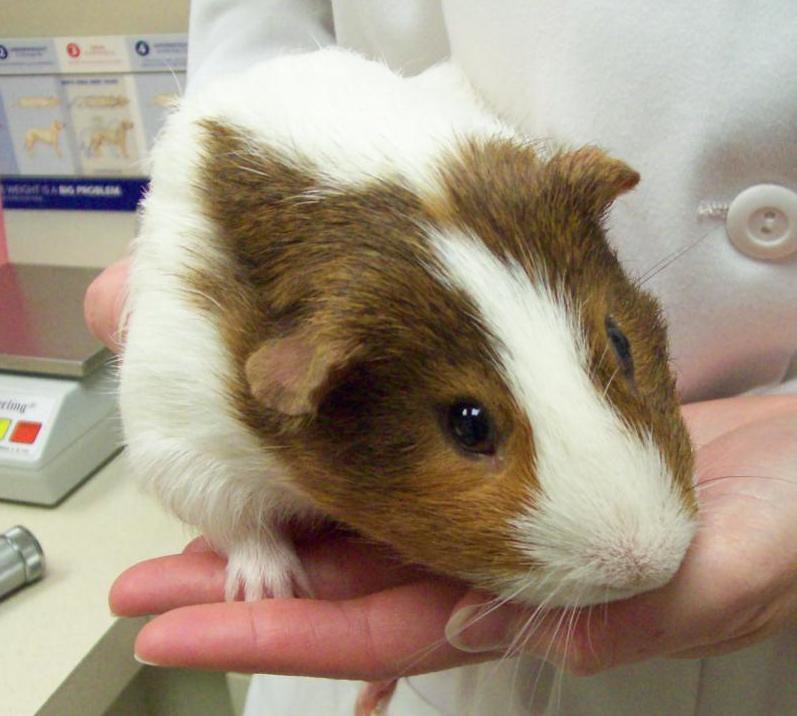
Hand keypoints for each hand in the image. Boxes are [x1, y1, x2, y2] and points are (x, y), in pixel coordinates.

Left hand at [88, 261, 796, 676]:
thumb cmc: (788, 518)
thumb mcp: (728, 571)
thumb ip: (621, 606)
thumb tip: (490, 622)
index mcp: (530, 602)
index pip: (379, 628)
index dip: (276, 632)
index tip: (177, 630)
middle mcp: (495, 553)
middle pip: (346, 576)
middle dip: (244, 583)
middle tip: (142, 579)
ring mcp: (497, 498)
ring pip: (365, 515)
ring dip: (278, 513)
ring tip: (190, 511)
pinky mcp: (508, 445)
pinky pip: (409, 452)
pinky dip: (345, 448)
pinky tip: (294, 437)